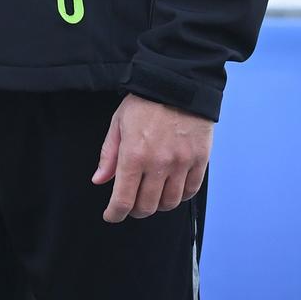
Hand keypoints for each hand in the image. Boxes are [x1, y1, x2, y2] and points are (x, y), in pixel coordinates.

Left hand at [91, 93, 211, 222]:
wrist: (178, 85)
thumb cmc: (144, 103)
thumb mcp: (118, 124)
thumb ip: (109, 155)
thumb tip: (100, 180)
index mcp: (134, 155)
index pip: (124, 199)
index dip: (115, 213)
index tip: (111, 216)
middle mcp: (159, 163)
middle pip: (147, 206)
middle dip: (135, 210)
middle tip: (130, 205)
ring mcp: (182, 163)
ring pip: (169, 203)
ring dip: (157, 205)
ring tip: (151, 197)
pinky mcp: (200, 161)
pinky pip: (190, 191)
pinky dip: (179, 197)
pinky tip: (171, 190)